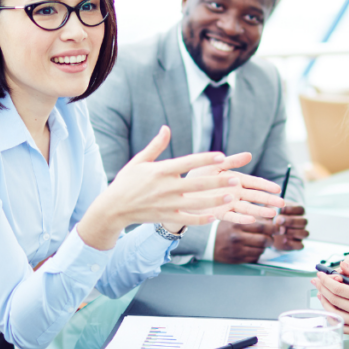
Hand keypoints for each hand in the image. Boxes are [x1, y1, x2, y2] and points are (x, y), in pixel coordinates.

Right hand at [79, 127, 266, 249]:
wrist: (113, 207)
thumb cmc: (127, 182)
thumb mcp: (139, 161)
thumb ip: (156, 145)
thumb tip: (166, 128)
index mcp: (160, 171)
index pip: (186, 162)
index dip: (204, 159)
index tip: (221, 156)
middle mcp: (165, 187)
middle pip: (196, 184)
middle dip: (217, 182)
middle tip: (235, 179)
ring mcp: (166, 204)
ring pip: (195, 203)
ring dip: (214, 201)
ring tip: (231, 197)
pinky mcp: (165, 217)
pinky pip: (186, 219)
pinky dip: (200, 219)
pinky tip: (215, 217)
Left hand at [183, 151, 285, 224]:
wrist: (180, 188)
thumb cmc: (198, 174)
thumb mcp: (215, 164)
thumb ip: (231, 161)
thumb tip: (249, 155)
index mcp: (235, 179)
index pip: (255, 182)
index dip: (266, 185)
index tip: (278, 188)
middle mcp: (234, 192)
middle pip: (255, 196)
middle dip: (268, 199)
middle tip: (282, 203)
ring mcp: (227, 203)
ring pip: (247, 208)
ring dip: (259, 211)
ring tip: (272, 214)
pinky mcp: (218, 213)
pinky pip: (232, 217)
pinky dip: (241, 219)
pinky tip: (252, 220)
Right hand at [213, 220, 270, 263]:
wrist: (208, 242)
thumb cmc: (224, 228)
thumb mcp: (235, 217)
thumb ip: (252, 215)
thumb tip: (271, 216)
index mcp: (237, 224)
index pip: (262, 226)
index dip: (273, 227)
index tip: (277, 227)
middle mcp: (237, 237)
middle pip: (264, 239)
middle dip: (272, 238)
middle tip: (273, 236)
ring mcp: (237, 250)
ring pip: (261, 249)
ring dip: (266, 246)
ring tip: (263, 241)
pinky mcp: (238, 259)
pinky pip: (255, 257)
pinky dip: (259, 252)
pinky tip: (255, 247)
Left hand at [270, 203, 307, 250]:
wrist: (267, 231)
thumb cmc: (270, 217)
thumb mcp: (270, 211)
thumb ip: (273, 210)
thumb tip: (277, 213)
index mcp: (297, 212)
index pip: (301, 209)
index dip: (291, 209)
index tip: (279, 210)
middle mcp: (301, 223)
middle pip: (304, 221)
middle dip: (291, 221)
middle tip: (278, 221)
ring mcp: (300, 234)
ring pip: (305, 233)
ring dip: (294, 232)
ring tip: (281, 231)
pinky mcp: (296, 244)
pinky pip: (300, 245)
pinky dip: (293, 244)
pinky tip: (283, 241)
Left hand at [312, 261, 348, 335]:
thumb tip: (342, 265)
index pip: (338, 289)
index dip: (326, 281)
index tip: (320, 275)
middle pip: (334, 300)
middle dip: (322, 288)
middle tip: (317, 281)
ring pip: (335, 313)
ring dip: (324, 302)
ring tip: (320, 293)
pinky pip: (342, 326)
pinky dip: (332, 318)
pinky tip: (328, 309)